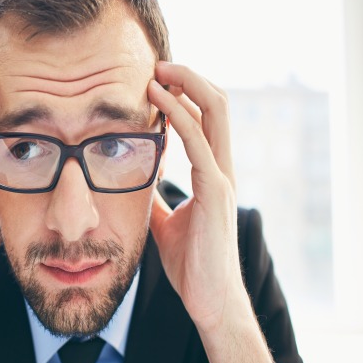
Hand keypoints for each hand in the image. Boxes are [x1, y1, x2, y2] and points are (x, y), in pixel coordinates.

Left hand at [147, 62, 244, 331]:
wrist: (207, 298)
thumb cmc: (189, 262)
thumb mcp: (166, 219)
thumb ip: (159, 196)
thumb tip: (139, 180)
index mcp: (213, 172)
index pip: (208, 118)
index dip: (188, 92)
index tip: (157, 79)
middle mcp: (222, 168)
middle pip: (218, 104)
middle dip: (190, 77)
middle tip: (157, 64)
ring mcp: (222, 177)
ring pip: (215, 111)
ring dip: (186, 84)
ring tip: (157, 70)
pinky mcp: (216, 191)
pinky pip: (197, 141)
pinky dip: (179, 114)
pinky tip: (157, 100)